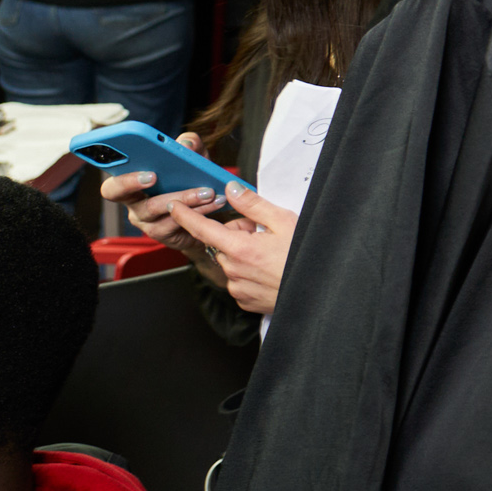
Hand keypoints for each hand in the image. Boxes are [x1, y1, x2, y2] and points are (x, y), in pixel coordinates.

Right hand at [101, 134, 225, 280]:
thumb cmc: (193, 180)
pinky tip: (214, 202)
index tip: (145, 170)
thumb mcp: (194, 159)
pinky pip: (176, 222)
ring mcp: (146, 222)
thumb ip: (190, 145)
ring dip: (184, 198)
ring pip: (155, 209)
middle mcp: (133, 203)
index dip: (123, 176)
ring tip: (208, 191)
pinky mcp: (164, 234)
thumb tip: (185, 144)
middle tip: (156, 176)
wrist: (212, 212)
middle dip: (135, 183)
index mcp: (133, 183)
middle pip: (119, 195)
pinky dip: (198, 210)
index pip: (113, 183)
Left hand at [167, 181, 297, 314]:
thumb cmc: (306, 255)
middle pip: (223, 243)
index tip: (173, 205)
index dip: (185, 215)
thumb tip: (232, 189)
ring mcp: (238, 288)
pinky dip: (250, 273)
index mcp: (240, 248)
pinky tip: (270, 271)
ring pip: (231, 261)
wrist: (318, 293)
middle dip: (238, 234)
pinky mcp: (244, 300)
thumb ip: (253, 205)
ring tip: (272, 255)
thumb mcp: (285, 222)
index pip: (203, 229)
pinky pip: (239, 279)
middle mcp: (233, 270)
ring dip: (244, 254)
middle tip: (266, 235)